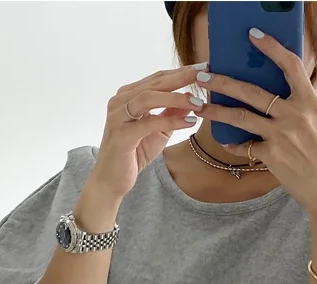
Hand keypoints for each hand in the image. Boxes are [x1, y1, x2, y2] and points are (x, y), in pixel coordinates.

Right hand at [86, 64, 206, 205]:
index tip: (203, 68)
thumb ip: (171, 113)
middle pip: (155, 83)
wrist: (112, 181)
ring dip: (177, 97)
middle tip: (205, 74)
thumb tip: (192, 99)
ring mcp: (118, 117)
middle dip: (182, 77)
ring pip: (149, 98)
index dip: (180, 72)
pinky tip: (190, 121)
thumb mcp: (158, 131)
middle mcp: (120, 101)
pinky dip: (171, 121)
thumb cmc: (133, 155)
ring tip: (199, 101)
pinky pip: (150, 123)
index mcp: (128, 96)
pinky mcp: (122, 135)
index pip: (157, 79)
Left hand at [196, 32, 316, 225]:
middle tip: (205, 76)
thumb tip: (280, 93)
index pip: (290, 65)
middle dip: (224, 82)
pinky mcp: (271, 156)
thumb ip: (301, 106)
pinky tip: (227, 143)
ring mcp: (281, 135)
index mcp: (310, 102)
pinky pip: (245, 146)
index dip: (271, 47)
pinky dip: (234, 145)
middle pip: (252, 91)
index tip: (254, 35)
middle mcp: (294, 115)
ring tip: (200, 106)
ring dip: (217, 111)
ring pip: (241, 117)